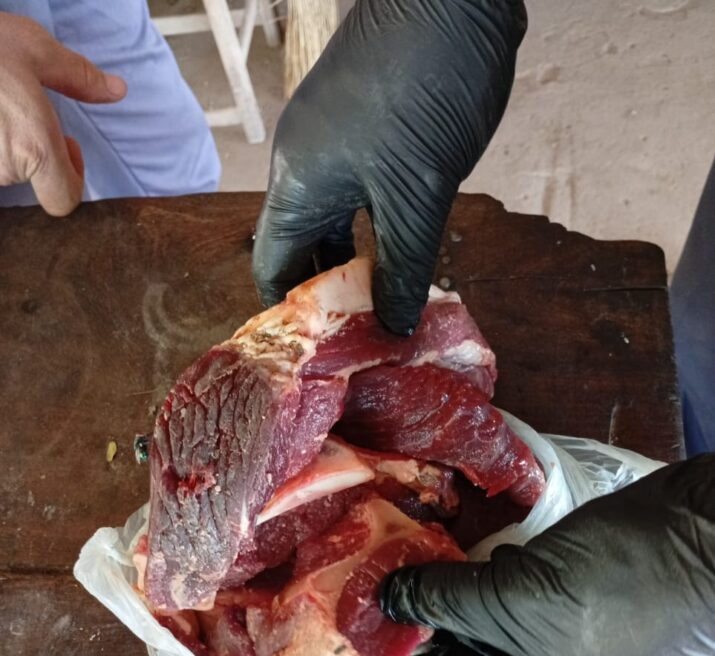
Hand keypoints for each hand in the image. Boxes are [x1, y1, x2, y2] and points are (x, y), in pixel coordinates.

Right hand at [0, 14, 126, 214]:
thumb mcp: (34, 48)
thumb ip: (78, 76)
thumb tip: (116, 90)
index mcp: (34, 148)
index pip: (63, 201)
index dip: (72, 179)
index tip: (66, 145)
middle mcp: (4, 167)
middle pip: (29, 178)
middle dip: (32, 151)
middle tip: (21, 111)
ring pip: (1, 169)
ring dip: (3, 145)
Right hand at [253, 0, 526, 333]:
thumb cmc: (423, 87)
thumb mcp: (417, 193)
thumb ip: (404, 266)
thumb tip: (395, 327)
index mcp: (298, 184)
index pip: (272, 265)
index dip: (289, 312)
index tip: (316, 353)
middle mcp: (305, 165)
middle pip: (301, 246)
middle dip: (329, 294)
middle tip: (360, 340)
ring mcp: (334, 144)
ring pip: (335, 222)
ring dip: (358, 264)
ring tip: (385, 309)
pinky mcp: (367, 129)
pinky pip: (359, 196)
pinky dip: (376, 231)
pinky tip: (403, 255)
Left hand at [381, 455, 714, 655]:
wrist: (712, 537)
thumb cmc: (612, 592)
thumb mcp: (513, 599)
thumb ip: (444, 599)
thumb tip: (388, 598)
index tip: (372, 636)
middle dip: (434, 630)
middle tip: (388, 591)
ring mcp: (579, 642)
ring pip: (501, 627)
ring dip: (463, 598)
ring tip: (417, 564)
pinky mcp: (591, 598)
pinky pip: (528, 598)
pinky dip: (499, 578)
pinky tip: (474, 552)